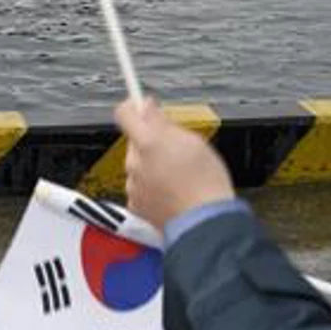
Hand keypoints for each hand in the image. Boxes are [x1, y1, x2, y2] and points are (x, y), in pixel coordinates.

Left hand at [114, 96, 235, 229]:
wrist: (205, 223)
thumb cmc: (206, 183)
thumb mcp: (194, 141)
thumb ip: (164, 122)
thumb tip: (147, 107)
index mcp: (148, 143)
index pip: (124, 114)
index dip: (133, 107)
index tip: (143, 106)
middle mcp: (135, 164)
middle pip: (135, 142)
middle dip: (150, 141)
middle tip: (176, 148)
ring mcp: (134, 186)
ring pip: (138, 166)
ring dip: (152, 166)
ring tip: (178, 176)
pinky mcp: (136, 206)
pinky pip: (140, 188)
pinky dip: (151, 188)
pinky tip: (171, 192)